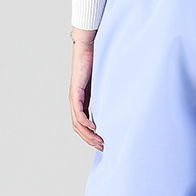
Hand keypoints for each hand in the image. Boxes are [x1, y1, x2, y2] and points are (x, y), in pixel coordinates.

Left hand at [69, 30, 104, 149]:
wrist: (87, 48)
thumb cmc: (96, 63)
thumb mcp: (104, 84)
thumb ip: (107, 95)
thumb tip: (120, 104)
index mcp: (82, 100)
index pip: (83, 124)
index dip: (91, 136)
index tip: (102, 144)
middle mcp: (76, 101)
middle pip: (79, 127)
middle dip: (90, 139)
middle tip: (101, 147)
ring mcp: (74, 97)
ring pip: (77, 122)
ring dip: (87, 134)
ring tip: (98, 141)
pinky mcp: (75, 91)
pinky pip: (78, 110)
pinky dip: (84, 121)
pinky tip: (93, 127)